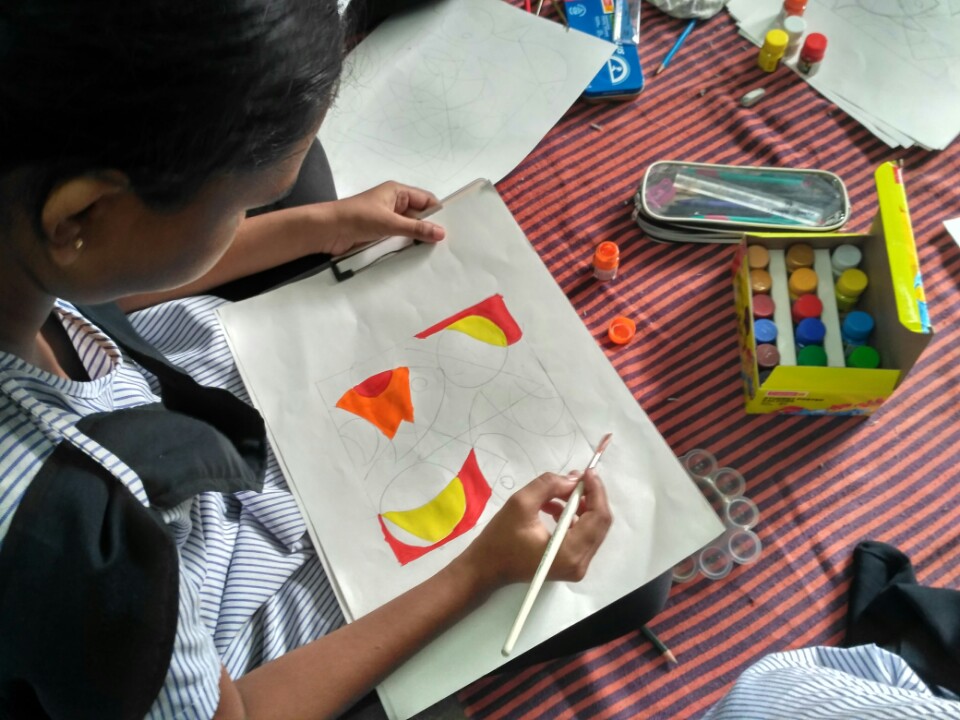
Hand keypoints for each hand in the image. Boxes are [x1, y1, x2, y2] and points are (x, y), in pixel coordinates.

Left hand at [318, 181, 445, 255]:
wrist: (326, 230)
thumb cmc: (357, 218)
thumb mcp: (389, 222)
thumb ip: (415, 229)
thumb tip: (441, 233)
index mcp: (397, 192)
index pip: (426, 200)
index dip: (438, 213)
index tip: (451, 228)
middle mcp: (394, 204)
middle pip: (419, 216)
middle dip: (430, 228)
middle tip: (447, 245)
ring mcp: (387, 220)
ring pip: (410, 229)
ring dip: (418, 239)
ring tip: (436, 254)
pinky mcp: (380, 234)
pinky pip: (399, 239)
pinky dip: (407, 246)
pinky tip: (418, 257)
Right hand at [457, 470, 612, 591]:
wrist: (486, 568)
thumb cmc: (500, 539)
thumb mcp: (521, 503)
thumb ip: (550, 485)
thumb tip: (574, 479)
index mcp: (570, 552)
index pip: (598, 518)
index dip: (596, 491)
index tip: (587, 471)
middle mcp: (579, 563)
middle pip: (599, 523)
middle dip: (590, 497)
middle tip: (574, 478)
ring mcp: (576, 566)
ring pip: (591, 527)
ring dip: (579, 505)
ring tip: (557, 491)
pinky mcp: (570, 564)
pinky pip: (581, 535)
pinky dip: (572, 517)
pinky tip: (552, 507)